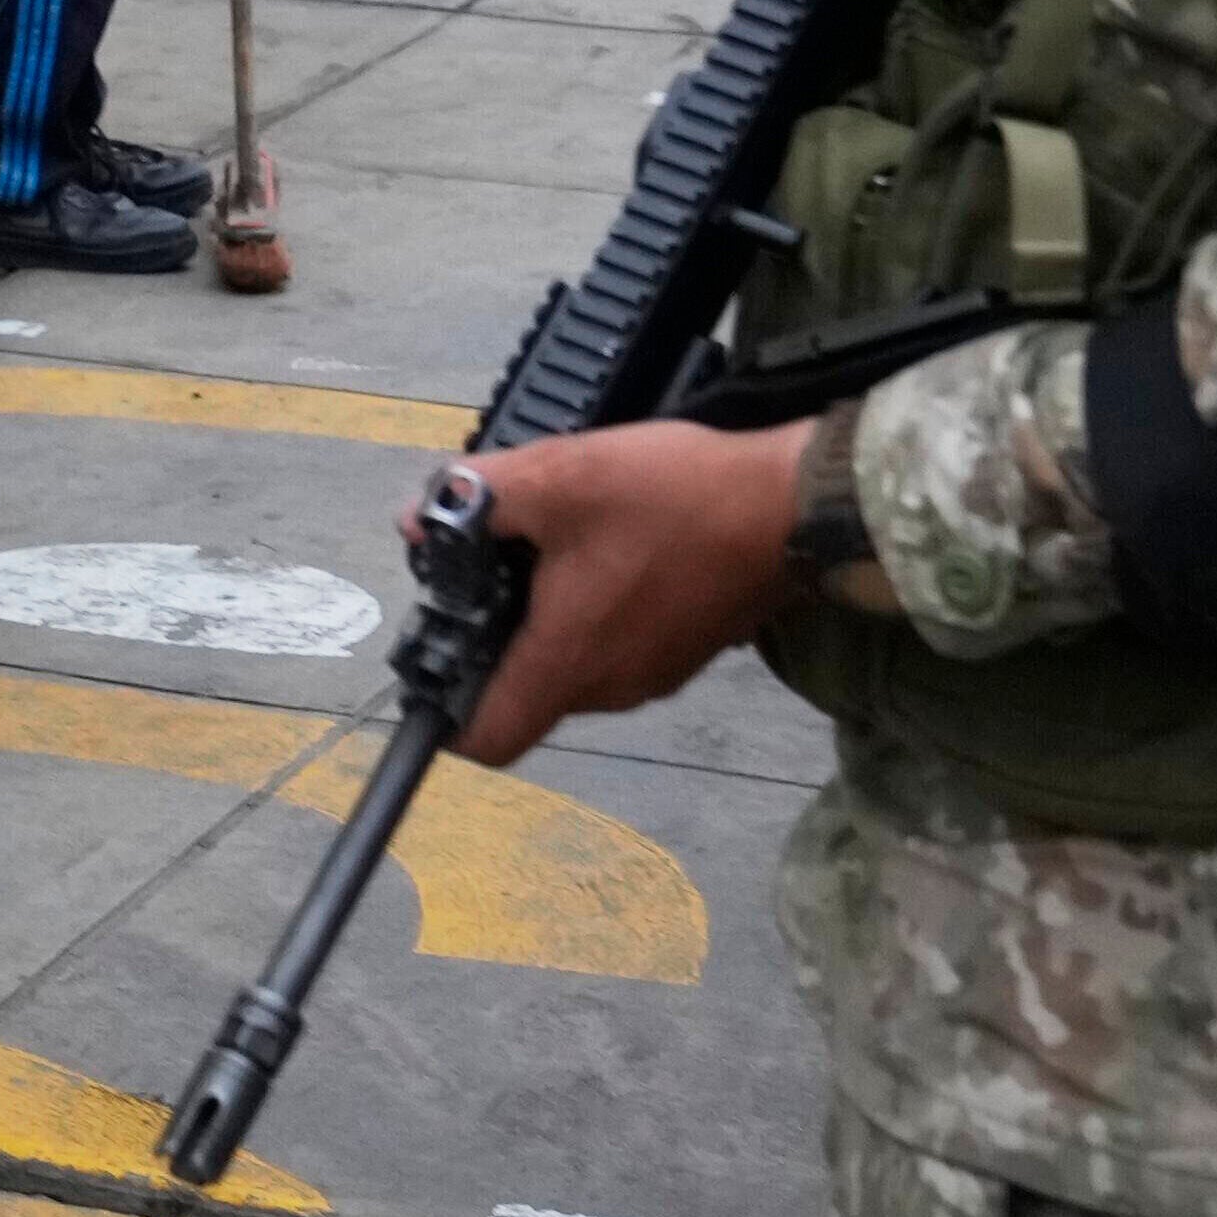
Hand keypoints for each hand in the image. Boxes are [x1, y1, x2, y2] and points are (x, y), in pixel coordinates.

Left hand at [444, 419, 822, 763]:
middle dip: (498, 636)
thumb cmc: (674, 498)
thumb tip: (418, 518)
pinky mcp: (688, 649)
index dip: (447, 715)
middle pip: (528, 691)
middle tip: (489, 566)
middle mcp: (610, 687)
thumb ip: (477, 496)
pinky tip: (606, 546)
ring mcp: (656, 674)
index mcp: (567, 662)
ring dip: (551, 617)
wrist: (798, 505)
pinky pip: (620, 644)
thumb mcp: (559, 477)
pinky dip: (598, 610)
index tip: (433, 661)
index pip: (490, 739)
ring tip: (549, 544)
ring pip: (576, 663)